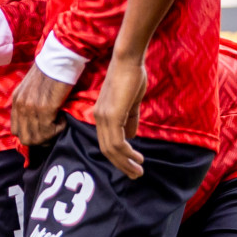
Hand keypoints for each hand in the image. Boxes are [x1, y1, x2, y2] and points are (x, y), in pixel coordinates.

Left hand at [10, 65, 72, 146]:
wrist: (58, 59)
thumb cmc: (49, 71)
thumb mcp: (30, 87)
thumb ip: (28, 102)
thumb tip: (33, 120)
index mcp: (16, 100)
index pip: (15, 129)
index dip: (30, 134)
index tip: (42, 130)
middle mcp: (20, 105)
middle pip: (24, 138)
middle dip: (40, 140)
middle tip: (52, 131)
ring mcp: (31, 107)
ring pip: (36, 138)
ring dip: (50, 135)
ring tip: (58, 123)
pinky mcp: (44, 108)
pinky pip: (49, 131)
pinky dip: (58, 128)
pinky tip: (63, 118)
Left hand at [95, 55, 147, 178]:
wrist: (128, 60)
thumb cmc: (131, 77)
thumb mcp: (131, 103)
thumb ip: (130, 120)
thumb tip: (131, 137)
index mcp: (101, 114)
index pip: (106, 142)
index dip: (118, 157)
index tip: (131, 166)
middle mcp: (98, 117)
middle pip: (106, 149)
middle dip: (121, 165)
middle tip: (135, 175)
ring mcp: (103, 116)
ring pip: (111, 149)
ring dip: (125, 163)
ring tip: (138, 171)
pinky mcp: (112, 115)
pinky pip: (117, 141)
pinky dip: (127, 153)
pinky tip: (137, 157)